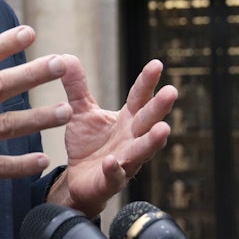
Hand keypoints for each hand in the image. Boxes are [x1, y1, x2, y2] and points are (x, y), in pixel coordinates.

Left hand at [46, 55, 177, 217]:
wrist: (78, 179)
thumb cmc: (88, 144)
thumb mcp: (81, 111)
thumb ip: (77, 86)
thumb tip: (66, 57)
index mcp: (127, 120)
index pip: (139, 98)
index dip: (147, 82)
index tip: (157, 64)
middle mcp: (131, 139)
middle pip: (147, 121)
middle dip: (159, 108)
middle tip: (172, 92)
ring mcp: (124, 161)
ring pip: (142, 151)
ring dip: (152, 141)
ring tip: (163, 129)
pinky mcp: (110, 181)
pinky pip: (115, 176)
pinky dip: (115, 170)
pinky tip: (113, 162)